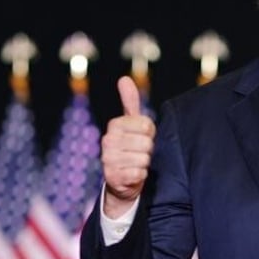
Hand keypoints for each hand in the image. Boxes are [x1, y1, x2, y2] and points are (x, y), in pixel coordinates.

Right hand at [101, 76, 155, 217]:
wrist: (122, 180)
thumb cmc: (131, 148)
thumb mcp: (132, 124)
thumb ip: (130, 102)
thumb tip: (124, 78)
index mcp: (114, 125)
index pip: (147, 125)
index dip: (150, 133)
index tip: (142, 137)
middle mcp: (107, 141)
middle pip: (147, 143)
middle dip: (148, 149)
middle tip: (139, 152)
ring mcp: (108, 159)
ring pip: (144, 159)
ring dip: (144, 163)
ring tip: (136, 163)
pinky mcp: (113, 177)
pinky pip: (139, 173)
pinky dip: (140, 176)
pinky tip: (133, 175)